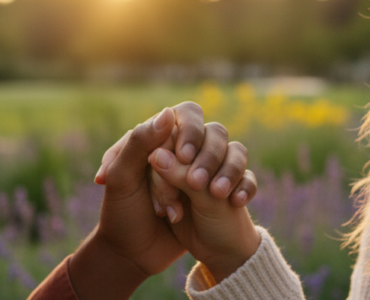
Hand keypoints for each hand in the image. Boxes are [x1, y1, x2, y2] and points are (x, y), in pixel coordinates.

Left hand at [70, 102, 255, 298]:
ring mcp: (207, 170)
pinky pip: (247, 180)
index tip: (185, 157)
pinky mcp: (222, 192)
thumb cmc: (123, 214)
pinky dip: (244, 188)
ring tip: (217, 195)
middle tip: (197, 184)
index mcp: (161, 138)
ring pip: (235, 152)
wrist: (136, 255)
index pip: (187, 116)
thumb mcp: (122, 179)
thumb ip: (138, 143)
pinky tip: (234, 202)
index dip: (189, 132)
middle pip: (214, 133)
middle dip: (208, 157)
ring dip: (228, 171)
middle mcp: (187, 150)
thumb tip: (168, 113)